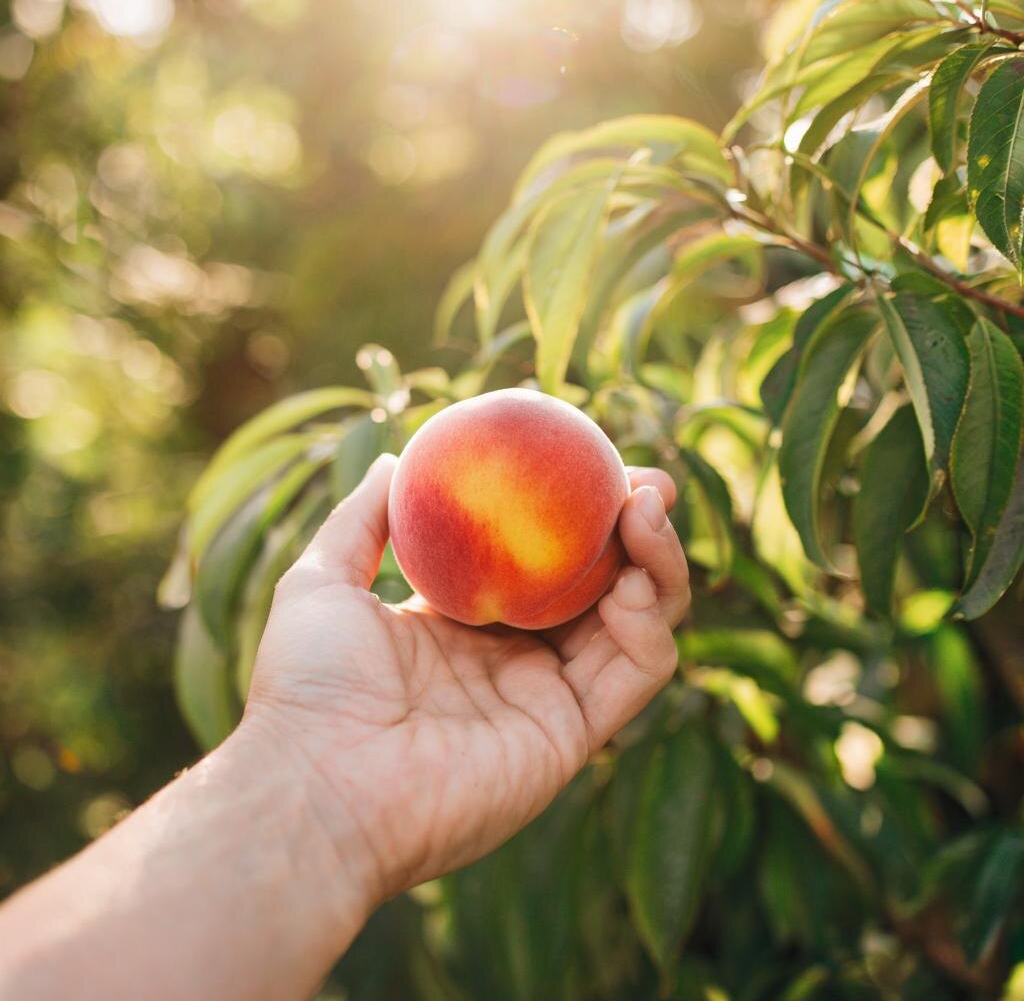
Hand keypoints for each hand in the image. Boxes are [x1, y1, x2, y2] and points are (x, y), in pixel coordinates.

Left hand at [243, 453, 689, 908]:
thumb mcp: (322, 578)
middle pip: (602, 584)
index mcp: (468, 622)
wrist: (316, 785)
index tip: (592, 460)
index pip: (544, 557)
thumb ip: (363, 518)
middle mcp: (517, 657)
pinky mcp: (573, 735)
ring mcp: (549, 697)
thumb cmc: (309, 685)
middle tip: (646, 482)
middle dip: (636, 529)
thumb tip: (397, 457)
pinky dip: (651, 621)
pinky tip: (634, 579)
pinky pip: (637, 671)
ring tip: (646, 509)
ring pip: (637, 622)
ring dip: (657, 562)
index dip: (575, 511)